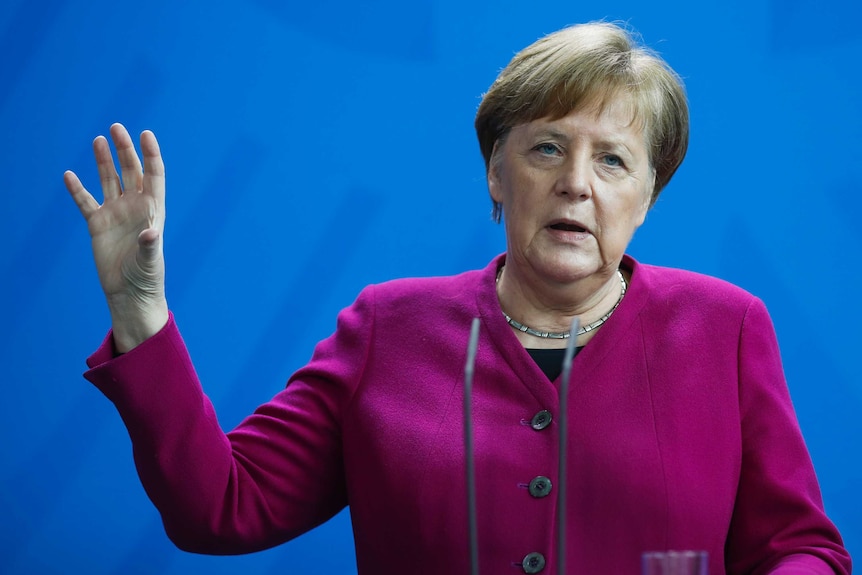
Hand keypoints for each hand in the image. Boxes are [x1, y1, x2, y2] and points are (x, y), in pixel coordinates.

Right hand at [65, 123, 168, 351]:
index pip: (153, 175)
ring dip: (104, 161)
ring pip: (109, 180)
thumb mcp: (149, 261)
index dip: (151, 154)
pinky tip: (69, 174)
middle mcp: (135, 207)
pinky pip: (86, 202)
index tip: (146, 133)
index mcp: (153, 211)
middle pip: (130, 171)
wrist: (129, 293)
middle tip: (117, 127)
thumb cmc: (146, 277)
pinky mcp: (98, 225)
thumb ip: (150, 246)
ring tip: (99, 139)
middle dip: (125, 150)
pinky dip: (77, 189)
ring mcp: (116, 214)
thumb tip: (151, 234)